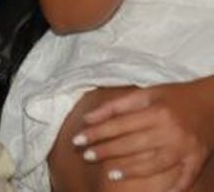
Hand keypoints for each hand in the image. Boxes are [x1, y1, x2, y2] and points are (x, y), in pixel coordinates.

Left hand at [73, 84, 212, 189]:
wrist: (211, 103)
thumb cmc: (173, 97)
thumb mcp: (146, 94)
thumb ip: (116, 106)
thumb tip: (87, 118)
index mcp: (157, 112)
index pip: (120, 125)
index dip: (97, 133)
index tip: (77, 139)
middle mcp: (171, 131)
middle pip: (134, 145)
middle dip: (107, 151)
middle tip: (86, 156)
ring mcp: (185, 148)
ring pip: (154, 164)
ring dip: (131, 170)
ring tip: (110, 173)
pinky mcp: (197, 160)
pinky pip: (184, 178)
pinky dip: (172, 187)